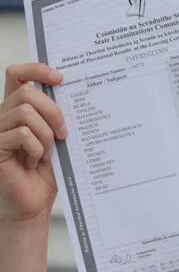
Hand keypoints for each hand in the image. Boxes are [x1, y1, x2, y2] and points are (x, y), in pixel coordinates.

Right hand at [0, 63, 65, 222]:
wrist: (34, 204)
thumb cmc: (47, 172)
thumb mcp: (57, 138)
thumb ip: (58, 116)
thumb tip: (75, 90)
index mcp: (18, 109)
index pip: (17, 75)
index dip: (36, 69)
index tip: (60, 78)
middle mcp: (3, 116)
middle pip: (27, 92)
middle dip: (52, 111)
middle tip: (64, 133)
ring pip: (25, 112)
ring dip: (45, 133)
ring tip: (47, 152)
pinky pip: (21, 134)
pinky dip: (36, 147)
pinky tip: (34, 162)